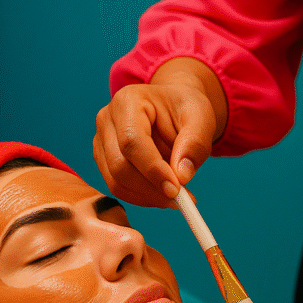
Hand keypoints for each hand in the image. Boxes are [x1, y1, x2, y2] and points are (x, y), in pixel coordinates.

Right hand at [94, 81, 217, 208]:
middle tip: (182, 200)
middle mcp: (106, 120)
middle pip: (119, 165)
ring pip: (115, 181)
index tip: (176, 189)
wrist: (172, 108)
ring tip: (177, 198)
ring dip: (148, 197)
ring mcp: (101, 142)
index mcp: (127, 102)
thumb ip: (194, 144)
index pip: (132, 142)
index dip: (152, 169)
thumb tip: (181, 177)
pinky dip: (142, 197)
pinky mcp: (104, 160)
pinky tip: (163, 195)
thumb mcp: (201, 118)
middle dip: (151, 188)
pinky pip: (118, 187)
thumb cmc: (184, 109)